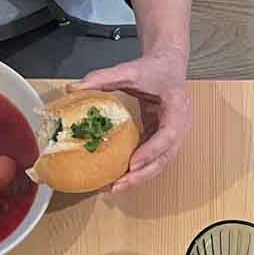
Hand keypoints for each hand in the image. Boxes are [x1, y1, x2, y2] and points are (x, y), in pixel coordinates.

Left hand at [74, 51, 191, 191]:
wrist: (167, 67)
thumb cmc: (152, 69)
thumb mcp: (128, 70)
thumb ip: (102, 78)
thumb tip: (73, 89)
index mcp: (177, 107)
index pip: (168, 134)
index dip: (152, 151)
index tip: (133, 163)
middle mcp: (180, 126)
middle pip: (166, 157)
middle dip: (143, 174)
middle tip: (119, 185)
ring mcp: (173, 136)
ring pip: (160, 163)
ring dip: (140, 178)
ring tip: (115, 187)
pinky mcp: (163, 141)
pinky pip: (153, 159)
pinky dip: (138, 170)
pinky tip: (119, 177)